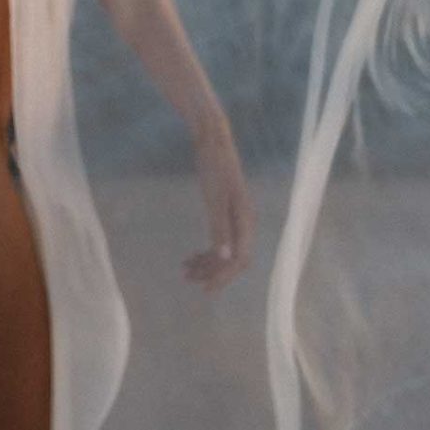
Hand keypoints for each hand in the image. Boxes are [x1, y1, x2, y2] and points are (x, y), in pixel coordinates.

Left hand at [182, 114, 255, 292]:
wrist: (212, 140)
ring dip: (207, 263)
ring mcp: (236, 217)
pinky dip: (206, 250)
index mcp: (245, 221)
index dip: (224, 277)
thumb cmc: (214, 166)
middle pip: (233, 259)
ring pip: (225, 251)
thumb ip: (220, 228)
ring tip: (184, 271)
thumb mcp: (214, 198)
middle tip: (190, 280)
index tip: (205, 289)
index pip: (239, 260)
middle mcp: (244, 222)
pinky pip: (219, 239)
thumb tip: (226, 258)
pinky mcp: (226, 211)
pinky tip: (190, 256)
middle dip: (213, 272)